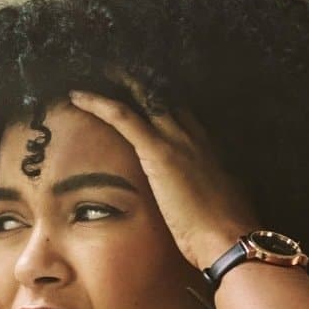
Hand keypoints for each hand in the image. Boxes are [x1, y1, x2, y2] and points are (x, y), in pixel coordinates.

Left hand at [67, 85, 258, 270]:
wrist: (230, 238)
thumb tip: (206, 200)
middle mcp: (194, 135)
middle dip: (138, 83)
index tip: (142, 94)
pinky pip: (122, 117)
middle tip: (113, 70)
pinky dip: (98, 103)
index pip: (182, 114)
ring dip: (117, 83)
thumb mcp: (222, 205)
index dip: (161, 101)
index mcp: (208, 149)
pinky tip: (77, 95)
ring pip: (142, 98)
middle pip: (163, 97)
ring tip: (94, 70)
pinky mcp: (158, 151)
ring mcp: (176, 140)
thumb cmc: (226, 233)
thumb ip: (211, 194)